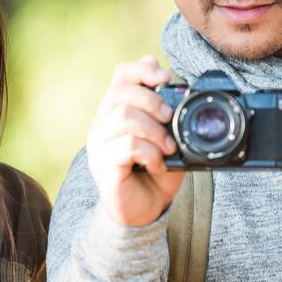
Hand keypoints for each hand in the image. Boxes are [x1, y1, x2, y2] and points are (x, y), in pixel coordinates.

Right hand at [86, 56, 185, 226]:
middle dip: (152, 100)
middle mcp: (102, 124)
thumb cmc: (154, 172)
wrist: (143, 211)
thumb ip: (168, 116)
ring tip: (168, 147)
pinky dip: (150, 153)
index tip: (165, 78)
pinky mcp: (103, 166)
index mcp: (116, 110)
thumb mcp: (167, 139)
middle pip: (120, 92)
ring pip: (124, 117)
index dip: (142, 69)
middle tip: (170, 118)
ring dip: (154, 130)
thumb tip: (183, 92)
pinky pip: (128, 146)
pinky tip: (158, 165)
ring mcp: (98, 145)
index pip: (121, 75)